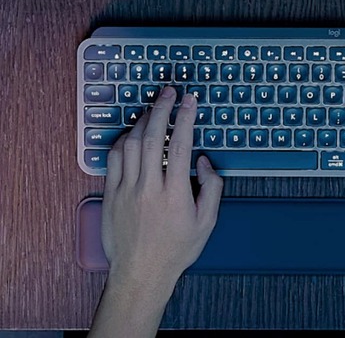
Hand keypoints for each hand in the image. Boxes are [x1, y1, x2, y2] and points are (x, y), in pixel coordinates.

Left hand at [102, 86, 222, 285]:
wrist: (141, 272)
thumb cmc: (177, 249)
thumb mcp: (207, 223)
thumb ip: (212, 189)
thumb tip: (205, 162)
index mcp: (175, 194)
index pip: (181, 145)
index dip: (185, 118)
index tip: (190, 100)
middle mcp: (149, 187)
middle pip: (153, 137)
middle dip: (161, 108)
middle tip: (169, 91)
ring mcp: (126, 189)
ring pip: (131, 144)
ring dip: (142, 121)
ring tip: (153, 109)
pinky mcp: (111, 194)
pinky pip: (114, 158)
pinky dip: (123, 140)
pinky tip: (132, 134)